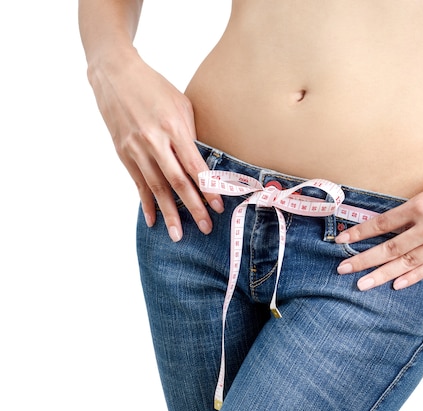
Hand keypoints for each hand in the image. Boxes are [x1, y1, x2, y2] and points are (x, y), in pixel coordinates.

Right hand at [88, 53, 222, 240]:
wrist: (115, 75)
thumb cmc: (155, 88)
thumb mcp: (181, 105)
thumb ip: (190, 135)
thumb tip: (201, 164)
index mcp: (173, 127)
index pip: (194, 166)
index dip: (207, 188)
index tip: (219, 206)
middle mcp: (154, 140)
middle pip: (177, 181)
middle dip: (193, 207)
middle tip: (205, 227)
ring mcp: (136, 148)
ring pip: (156, 188)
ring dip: (169, 213)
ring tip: (178, 235)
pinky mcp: (123, 153)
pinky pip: (138, 183)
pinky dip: (146, 203)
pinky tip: (152, 220)